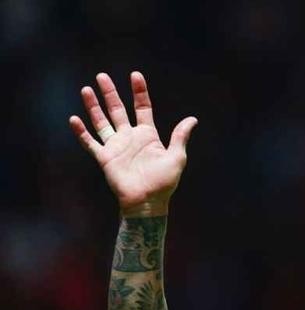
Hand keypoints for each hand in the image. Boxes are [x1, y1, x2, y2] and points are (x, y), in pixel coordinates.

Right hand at [69, 72, 197, 215]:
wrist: (147, 202)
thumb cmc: (164, 182)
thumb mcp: (177, 157)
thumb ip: (180, 136)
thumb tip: (192, 119)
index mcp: (148, 135)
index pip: (142, 108)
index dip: (139, 92)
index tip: (135, 75)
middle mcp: (130, 137)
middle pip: (117, 110)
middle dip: (110, 93)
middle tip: (102, 76)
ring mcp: (116, 146)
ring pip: (102, 122)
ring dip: (93, 106)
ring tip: (86, 90)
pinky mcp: (105, 158)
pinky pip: (90, 142)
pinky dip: (82, 132)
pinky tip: (74, 119)